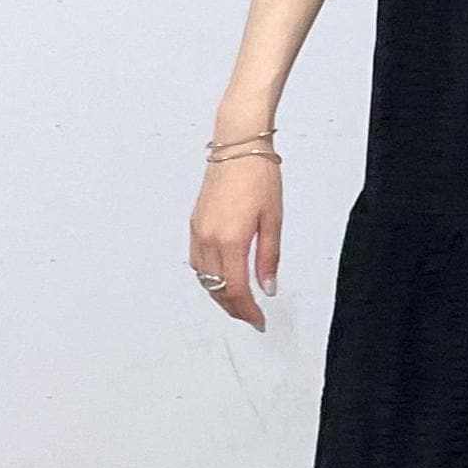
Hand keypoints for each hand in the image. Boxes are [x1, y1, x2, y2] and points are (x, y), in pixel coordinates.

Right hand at [188, 153, 282, 330]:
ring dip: (220, 295)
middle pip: (217, 289)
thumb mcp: (273, 220)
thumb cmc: (258, 176)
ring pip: (204, 279)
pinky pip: (196, 262)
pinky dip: (208, 277)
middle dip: (234, 308)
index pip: (237, 290)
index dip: (248, 311)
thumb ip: (268, 258)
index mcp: (230, 240)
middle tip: (251, 317)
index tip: (259, 321)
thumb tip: (268, 287)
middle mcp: (209, 239)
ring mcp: (198, 232)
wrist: (238, 146)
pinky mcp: (194, 224)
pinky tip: (221, 279)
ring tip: (238, 303)